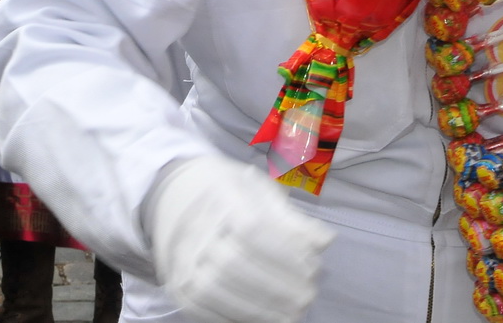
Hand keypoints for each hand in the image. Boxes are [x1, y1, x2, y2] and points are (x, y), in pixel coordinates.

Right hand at [143, 155, 334, 322]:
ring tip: (290, 314)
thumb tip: (324, 242)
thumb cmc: (232, 196)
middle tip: (306, 298)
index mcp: (221, 194)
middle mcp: (194, 226)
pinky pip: (202, 309)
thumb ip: (292, 220)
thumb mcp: (263, 193)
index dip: (284, 253)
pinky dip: (236, 318)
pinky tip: (264, 319)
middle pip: (232, 262)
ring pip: (215, 289)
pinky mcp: (178, 285)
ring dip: (259, 309)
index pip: (250, 228)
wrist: (179, 199)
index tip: (312, 268)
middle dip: (276, 287)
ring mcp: (181, 258)